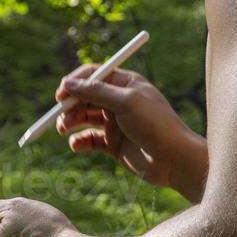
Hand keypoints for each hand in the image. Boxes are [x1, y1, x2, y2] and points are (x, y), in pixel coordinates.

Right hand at [54, 65, 207, 200]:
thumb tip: (68, 83)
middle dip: (70, 105)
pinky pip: (89, 140)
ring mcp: (115, 123)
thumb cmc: (156, 125)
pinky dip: (79, 141)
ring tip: (64, 129)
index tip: (61, 94)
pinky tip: (76, 145)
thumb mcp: (126, 102)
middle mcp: (119, 101)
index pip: (94, 75)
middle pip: (85, 96)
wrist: (175, 161)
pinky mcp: (113, 144)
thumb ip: (96, 91)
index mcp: (125, 84)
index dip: (75, 82)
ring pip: (84, 118)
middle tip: (61, 116)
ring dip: (70, 122)